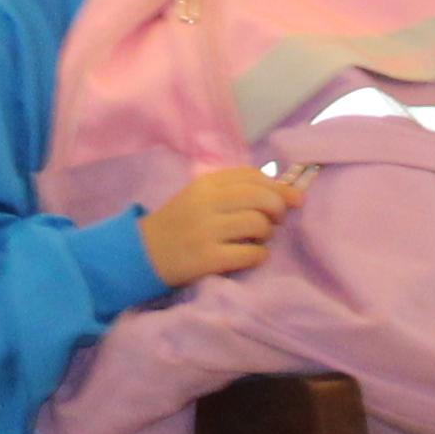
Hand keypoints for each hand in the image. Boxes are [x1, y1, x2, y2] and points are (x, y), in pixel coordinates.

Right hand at [142, 163, 302, 285]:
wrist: (143, 253)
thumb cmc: (178, 223)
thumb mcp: (198, 197)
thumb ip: (232, 190)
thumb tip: (282, 191)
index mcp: (205, 184)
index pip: (252, 176)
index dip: (278, 186)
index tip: (291, 198)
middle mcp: (206, 203)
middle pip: (260, 197)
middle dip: (278, 208)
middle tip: (277, 220)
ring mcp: (206, 231)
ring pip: (258, 224)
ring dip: (267, 233)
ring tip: (259, 239)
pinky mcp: (207, 258)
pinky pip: (250, 254)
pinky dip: (259, 255)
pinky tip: (253, 256)